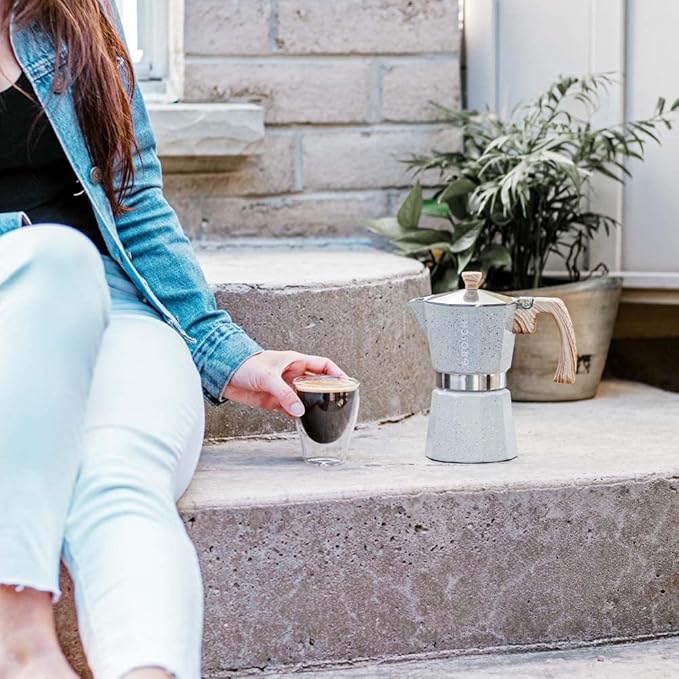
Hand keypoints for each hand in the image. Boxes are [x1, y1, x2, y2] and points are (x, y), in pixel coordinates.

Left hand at [222, 350, 346, 416]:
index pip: (323, 365)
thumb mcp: (267, 378)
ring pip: (306, 397)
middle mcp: (293, 374)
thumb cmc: (245, 365)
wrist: (223, 373)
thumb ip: (284, 394)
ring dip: (313, 405)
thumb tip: (299, 410)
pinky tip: (304, 420)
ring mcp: (284, 388)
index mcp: (295, 362)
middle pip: (317, 383)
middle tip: (339, 403)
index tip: (347, 383)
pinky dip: (298, 414)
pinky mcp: (275, 400)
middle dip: (328, 392)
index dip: (336, 373)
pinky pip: (292, 408)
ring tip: (324, 414)